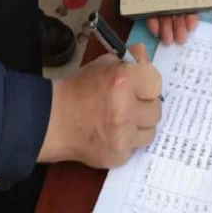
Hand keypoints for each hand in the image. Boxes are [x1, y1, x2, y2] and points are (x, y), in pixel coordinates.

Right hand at [38, 44, 160, 167]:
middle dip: (144, 105)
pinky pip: (135, 148)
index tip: (139, 86)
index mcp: (123, 80)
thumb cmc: (80, 89)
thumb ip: (130, 59)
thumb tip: (146, 57)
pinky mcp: (118, 155)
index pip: (157, 83)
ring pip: (150, 131)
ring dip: (139, 125)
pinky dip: (127, 142)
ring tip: (123, 120)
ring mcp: (122, 135)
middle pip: (156, 109)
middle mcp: (125, 108)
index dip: (147, 84)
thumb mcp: (104, 65)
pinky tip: (113, 134)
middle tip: (129, 104)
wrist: (54, 120)